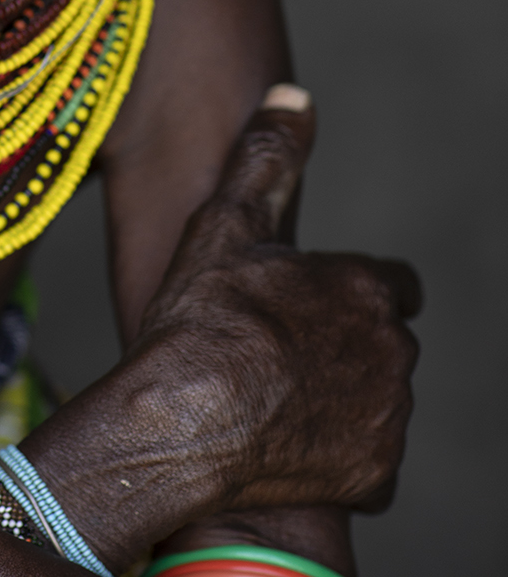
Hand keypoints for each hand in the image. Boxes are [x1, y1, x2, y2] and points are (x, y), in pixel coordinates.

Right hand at [29, 89, 419, 565]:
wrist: (183, 422)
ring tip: (267, 404)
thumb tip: (294, 98)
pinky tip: (279, 448)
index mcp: (367, 289)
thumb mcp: (225, 223)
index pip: (393, 286)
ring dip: (337, 404)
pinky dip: (332, 460)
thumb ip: (267, 158)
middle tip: (273, 358)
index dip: (351, 295)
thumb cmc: (201, 321)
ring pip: (374, 406)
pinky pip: (365, 467)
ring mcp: (389, 418)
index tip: (308, 309)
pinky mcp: (376, 477)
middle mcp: (394, 352)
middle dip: (341, 351)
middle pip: (380, 348)